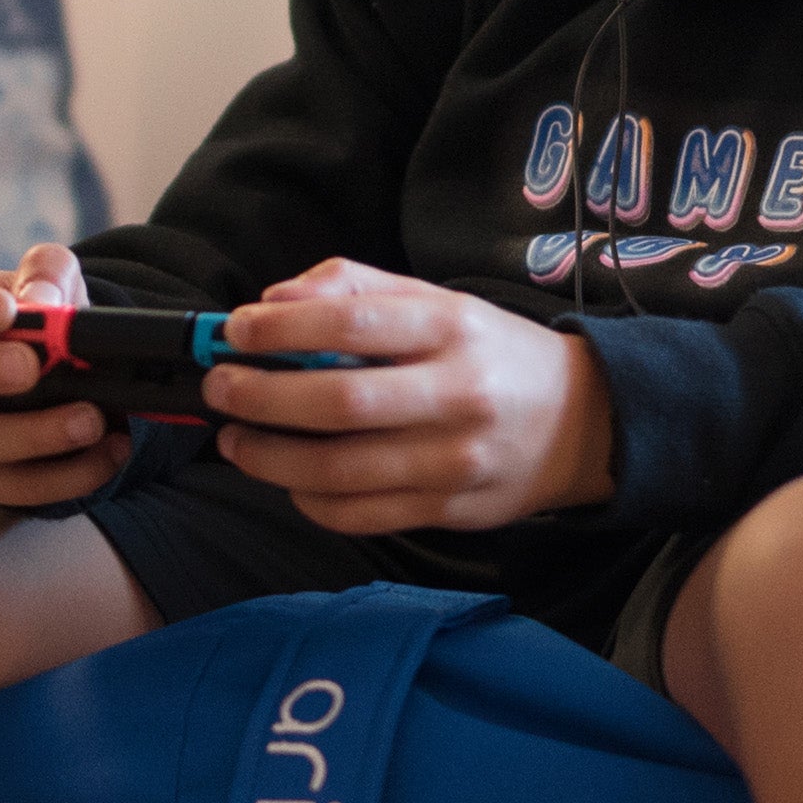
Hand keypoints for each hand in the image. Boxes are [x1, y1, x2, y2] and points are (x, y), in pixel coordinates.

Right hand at [0, 242, 124, 507]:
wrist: (41, 370)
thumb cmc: (30, 315)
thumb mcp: (45, 278)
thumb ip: (46, 272)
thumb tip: (42, 302)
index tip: (5, 307)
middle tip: (28, 367)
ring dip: (31, 437)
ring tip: (91, 420)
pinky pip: (6, 488)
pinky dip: (64, 476)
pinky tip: (109, 453)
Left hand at [204, 259, 614, 532]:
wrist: (581, 424)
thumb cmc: (490, 354)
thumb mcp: (437, 301)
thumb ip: (354, 288)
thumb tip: (271, 301)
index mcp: (451, 328)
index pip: (351, 323)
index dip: (280, 329)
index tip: (235, 331)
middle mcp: (456, 395)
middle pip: (339, 403)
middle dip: (261, 398)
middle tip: (221, 390)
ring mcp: (454, 460)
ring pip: (341, 471)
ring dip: (270, 457)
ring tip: (236, 441)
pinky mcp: (449, 510)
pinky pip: (361, 515)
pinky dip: (309, 500)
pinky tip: (289, 479)